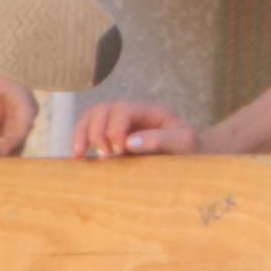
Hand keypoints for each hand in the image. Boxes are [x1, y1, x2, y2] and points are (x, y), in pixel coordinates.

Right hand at [70, 100, 196, 157]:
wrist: (192, 160)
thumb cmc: (191, 151)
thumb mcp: (184, 143)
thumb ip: (160, 140)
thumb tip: (128, 143)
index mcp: (150, 110)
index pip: (122, 109)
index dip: (115, 129)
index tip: (120, 151)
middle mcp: (131, 113)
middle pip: (101, 110)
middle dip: (96, 133)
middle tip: (105, 156)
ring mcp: (118, 124)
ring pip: (89, 117)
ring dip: (80, 135)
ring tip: (79, 156)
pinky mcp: (111, 138)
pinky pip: (86, 132)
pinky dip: (79, 142)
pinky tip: (78, 158)